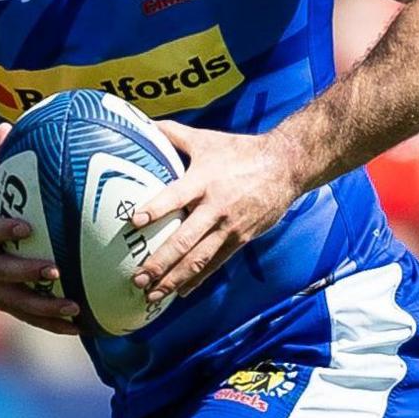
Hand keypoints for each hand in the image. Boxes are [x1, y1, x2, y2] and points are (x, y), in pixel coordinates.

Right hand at [0, 123, 81, 334]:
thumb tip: (6, 126)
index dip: (3, 231)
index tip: (26, 228)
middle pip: (3, 274)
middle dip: (28, 275)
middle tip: (56, 270)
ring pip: (18, 303)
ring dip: (46, 309)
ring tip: (75, 308)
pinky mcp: (2, 304)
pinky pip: (28, 317)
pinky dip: (52, 324)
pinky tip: (79, 326)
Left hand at [129, 121, 301, 303]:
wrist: (284, 167)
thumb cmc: (239, 151)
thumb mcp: (205, 139)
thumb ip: (172, 134)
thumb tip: (142, 123)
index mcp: (203, 181)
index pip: (175, 196)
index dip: (155, 209)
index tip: (134, 222)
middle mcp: (215, 208)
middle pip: (184, 240)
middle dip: (159, 262)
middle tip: (136, 277)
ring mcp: (228, 228)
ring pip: (198, 260)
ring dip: (173, 279)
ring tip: (150, 293)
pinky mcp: (239, 240)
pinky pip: (215, 264)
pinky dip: (196, 280)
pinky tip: (179, 292)